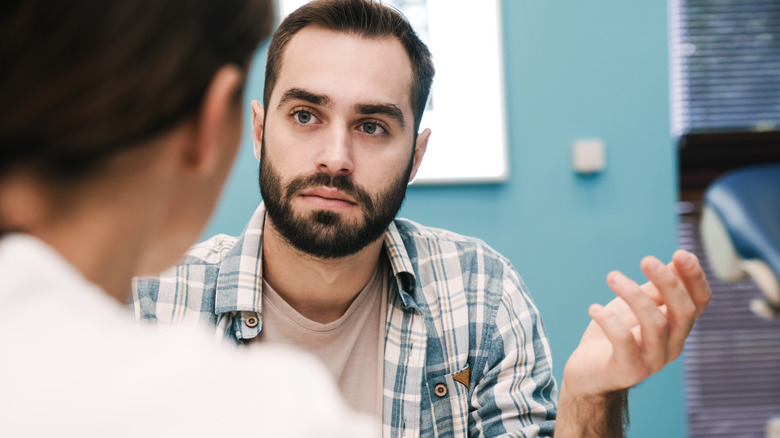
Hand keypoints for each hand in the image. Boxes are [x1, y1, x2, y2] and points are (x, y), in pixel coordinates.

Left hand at [562, 249, 711, 397]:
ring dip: (634, 295)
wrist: (587, 373)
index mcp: (677, 326)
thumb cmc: (614, 335)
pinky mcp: (628, 370)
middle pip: (684, 312)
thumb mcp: (636, 305)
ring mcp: (652, 361)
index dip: (695, 277)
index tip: (680, 253)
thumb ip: (657, 287)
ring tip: (612, 276)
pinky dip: (609, 320)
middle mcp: (672, 345)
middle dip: (668, 282)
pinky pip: (624, 342)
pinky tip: (593, 308)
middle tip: (646, 259)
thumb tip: (678, 259)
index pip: (700, 302)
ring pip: (656, 324)